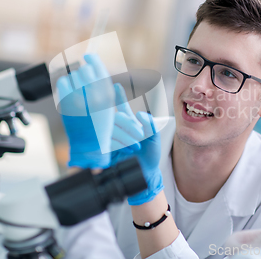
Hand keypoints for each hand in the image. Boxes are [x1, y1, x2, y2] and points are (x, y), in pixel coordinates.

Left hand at [57, 53, 114, 168]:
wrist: (89, 144)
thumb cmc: (99, 124)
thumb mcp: (107, 103)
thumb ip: (101, 85)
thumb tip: (90, 64)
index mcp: (106, 94)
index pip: (98, 68)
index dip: (93, 59)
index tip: (88, 55)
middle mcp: (94, 95)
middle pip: (86, 70)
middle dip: (84, 72)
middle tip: (83, 79)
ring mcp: (79, 98)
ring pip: (74, 76)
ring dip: (75, 80)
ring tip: (77, 92)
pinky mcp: (66, 103)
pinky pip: (63, 83)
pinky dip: (65, 84)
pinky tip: (69, 92)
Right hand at [111, 83, 163, 205]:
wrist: (146, 175)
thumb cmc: (150, 156)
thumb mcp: (154, 138)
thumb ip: (150, 124)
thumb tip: (140, 114)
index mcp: (129, 125)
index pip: (122, 108)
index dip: (118, 97)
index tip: (115, 85)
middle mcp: (118, 130)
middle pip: (116, 118)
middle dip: (128, 125)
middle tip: (139, 135)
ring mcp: (111, 140)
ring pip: (111, 130)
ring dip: (126, 136)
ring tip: (136, 146)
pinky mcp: (106, 151)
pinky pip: (107, 142)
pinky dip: (120, 145)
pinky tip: (128, 150)